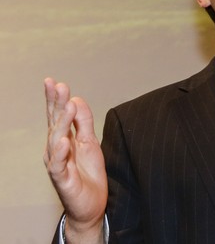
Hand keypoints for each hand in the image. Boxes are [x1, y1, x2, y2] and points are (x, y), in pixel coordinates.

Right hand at [44, 78, 107, 242]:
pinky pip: (58, 165)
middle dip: (56, 104)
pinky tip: (64, 140)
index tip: (53, 81)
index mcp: (63, 138)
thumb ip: (84, 122)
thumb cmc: (88, 173)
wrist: (91, 204)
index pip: (57, 115)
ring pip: (56, 140)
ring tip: (67, 106)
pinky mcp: (62, 179)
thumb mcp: (90, 142)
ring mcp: (57, 163)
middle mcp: (56, 149)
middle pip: (54, 123)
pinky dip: (60, 152)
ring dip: (62, 122)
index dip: (55, 99)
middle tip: (58, 85)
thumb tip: (77, 99)